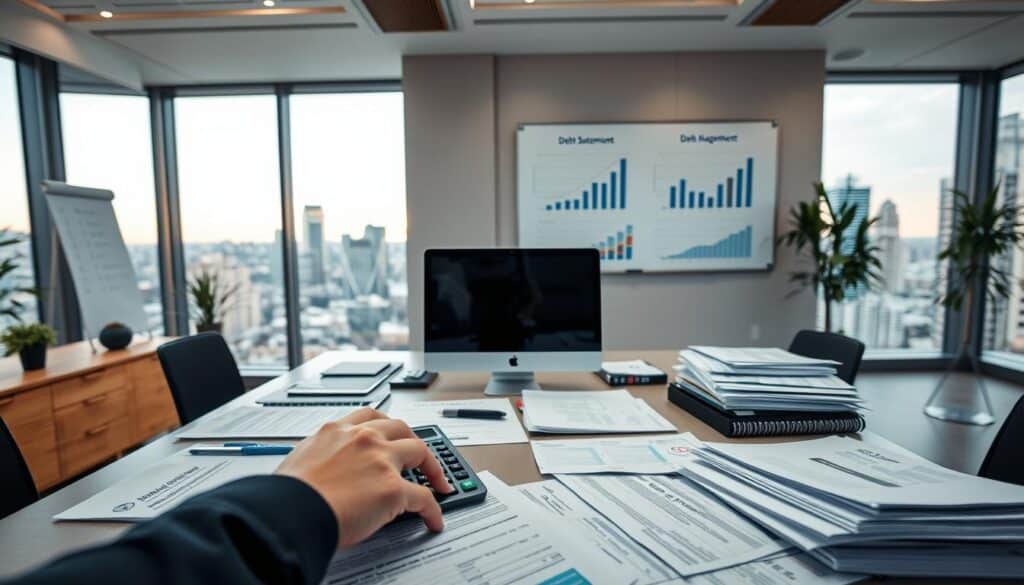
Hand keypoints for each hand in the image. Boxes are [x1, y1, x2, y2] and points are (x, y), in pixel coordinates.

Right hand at [275, 408, 454, 546]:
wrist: (288, 512)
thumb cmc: (286, 495)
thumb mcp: (298, 461)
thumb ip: (317, 459)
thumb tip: (320, 474)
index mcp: (336, 432)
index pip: (369, 417)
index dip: (386, 426)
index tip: (391, 433)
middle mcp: (362, 439)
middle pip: (402, 429)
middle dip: (414, 442)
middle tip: (421, 457)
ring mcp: (381, 461)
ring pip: (420, 452)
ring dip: (433, 468)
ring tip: (438, 483)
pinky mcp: (393, 489)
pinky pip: (424, 497)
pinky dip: (433, 509)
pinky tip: (433, 519)